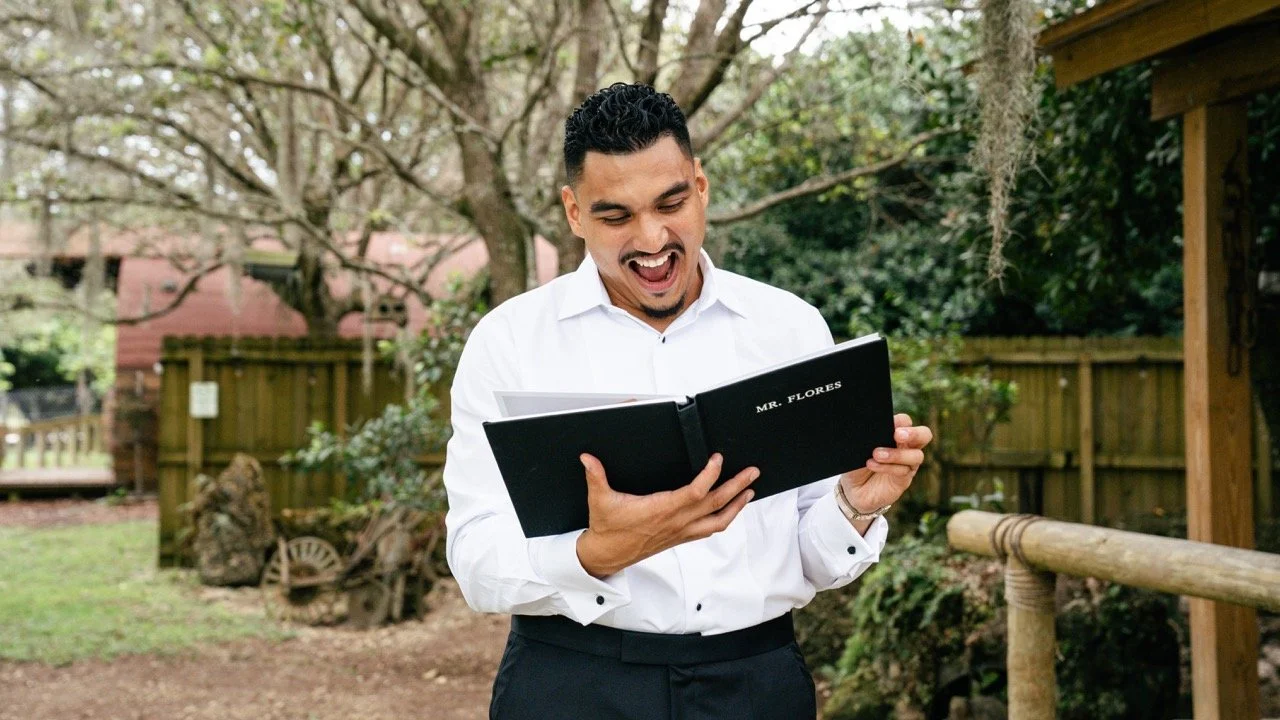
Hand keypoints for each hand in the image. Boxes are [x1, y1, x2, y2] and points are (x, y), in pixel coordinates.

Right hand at [575, 453, 757, 577]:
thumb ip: (595, 475)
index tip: (718, 460)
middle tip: (752, 472)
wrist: (607, 555)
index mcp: (661, 510)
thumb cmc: (607, 528)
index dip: (710, 476)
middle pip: (715, 504)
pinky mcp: (681, 537)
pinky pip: (710, 528)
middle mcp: (676, 522)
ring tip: (750, 490)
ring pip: (718, 521)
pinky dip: (725, 517)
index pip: (695, 493)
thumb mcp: (599, 499)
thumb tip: (587, 457)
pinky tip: (730, 507)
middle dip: (737, 487)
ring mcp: (681, 532)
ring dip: (737, 505)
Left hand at [840, 413, 932, 514]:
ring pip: (916, 455)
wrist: (853, 489)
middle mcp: (906, 446)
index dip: (900, 421)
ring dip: (896, 454)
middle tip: (897, 435)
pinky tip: (872, 464)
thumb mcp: (858, 448)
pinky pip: (903, 471)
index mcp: (895, 433)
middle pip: (924, 435)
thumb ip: (868, 437)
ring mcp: (907, 463)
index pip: (905, 421)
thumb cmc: (857, 463)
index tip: (888, 423)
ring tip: (876, 454)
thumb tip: (870, 429)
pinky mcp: (904, 479)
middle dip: (914, 433)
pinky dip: (888, 467)